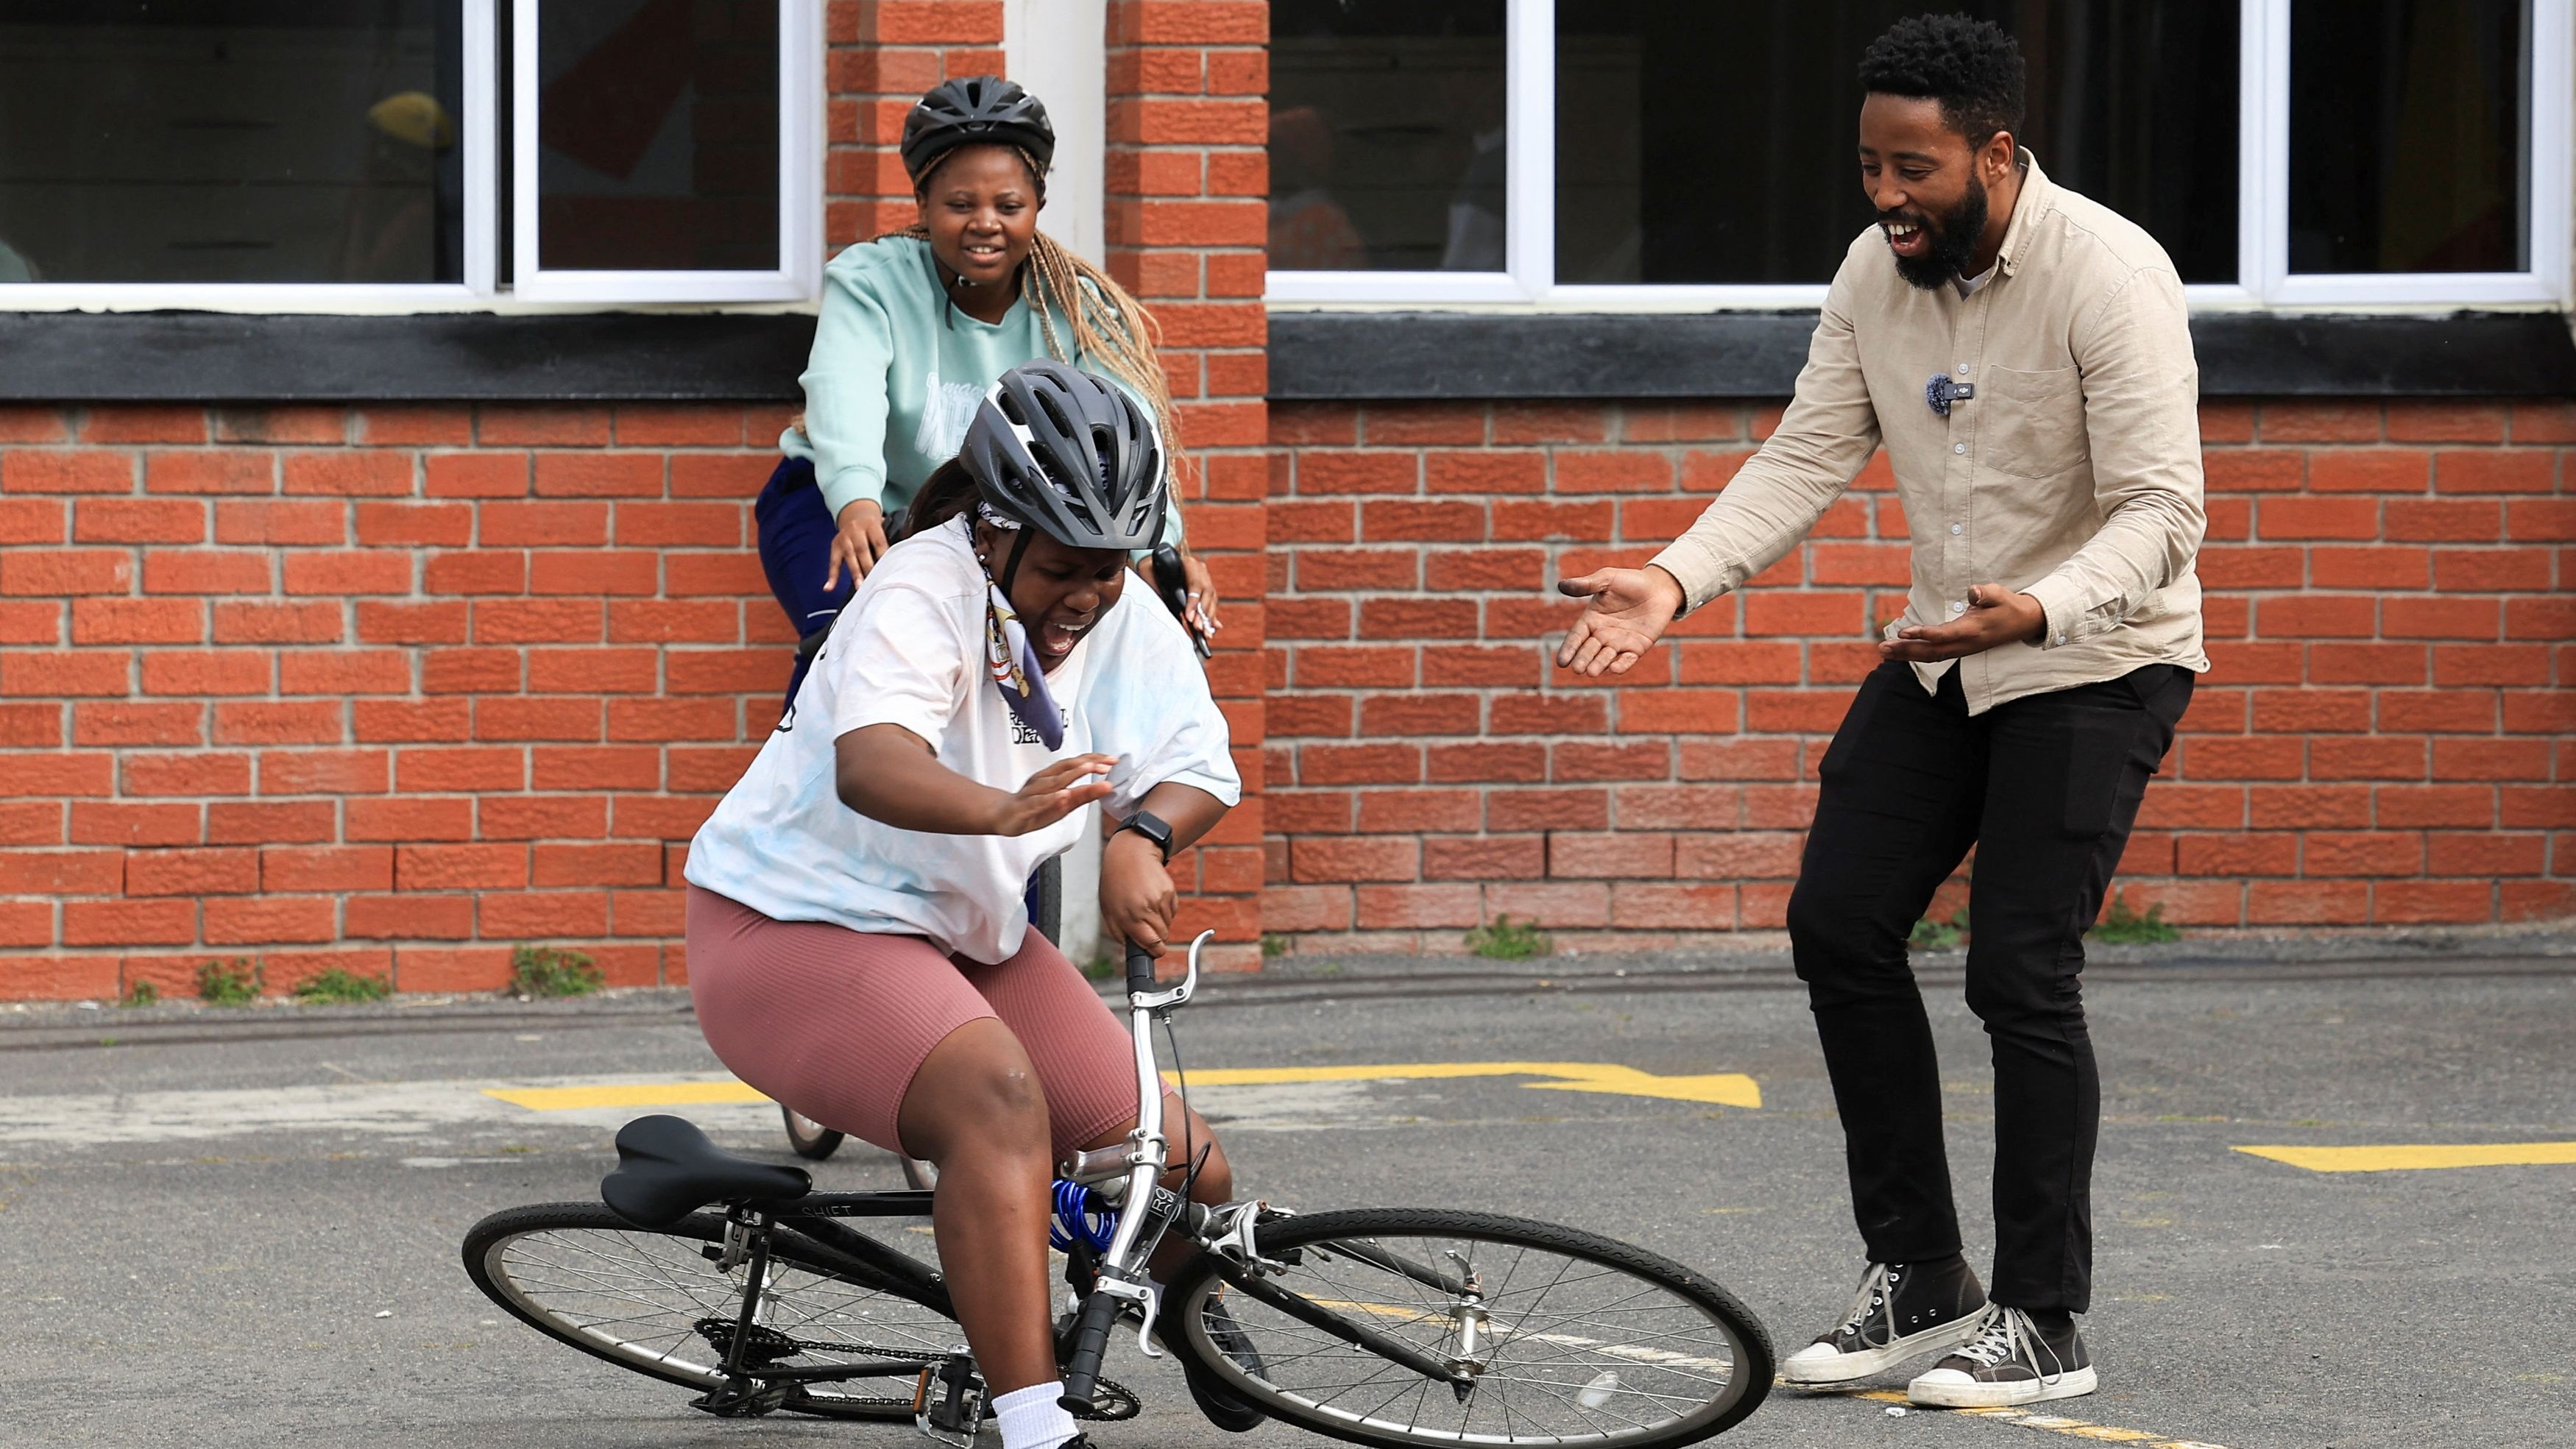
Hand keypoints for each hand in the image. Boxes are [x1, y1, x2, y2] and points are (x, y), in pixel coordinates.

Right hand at [825, 499, 890, 592]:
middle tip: (874, 583)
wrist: (855, 514)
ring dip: (854, 573)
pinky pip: (833, 562)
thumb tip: (905, 555)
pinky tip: (829, 588)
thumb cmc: (874, 528)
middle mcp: (856, 530)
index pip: (879, 541)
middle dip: (868, 567)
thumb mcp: (884, 526)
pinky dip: (831, 576)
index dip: (883, 555)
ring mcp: (844, 537)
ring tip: (859, 588)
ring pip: (849, 556)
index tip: (889, 570)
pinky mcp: (835, 545)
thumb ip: (891, 538)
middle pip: (862, 549)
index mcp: (872, 525)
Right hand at [987, 754, 1113, 836]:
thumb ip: (1083, 795)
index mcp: (1052, 777)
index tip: (1112, 759)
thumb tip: (1106, 787)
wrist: (1002, 815)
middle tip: (1107, 764)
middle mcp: (1044, 781)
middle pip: (1067, 768)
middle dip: (1088, 764)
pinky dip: (1051, 798)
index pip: (1075, 764)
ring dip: (1073, 774)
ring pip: (1054, 782)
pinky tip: (1063, 796)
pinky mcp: (1024, 807)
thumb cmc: (1033, 807)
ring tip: (1090, 769)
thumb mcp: (1062, 803)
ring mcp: (1033, 792)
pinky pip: (1038, 801)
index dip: (1094, 760)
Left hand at [1099, 828, 1178, 955]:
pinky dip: (1165, 909)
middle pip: (1163, 936)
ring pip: (1168, 924)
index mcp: (1129, 916)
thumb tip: (1134, 948)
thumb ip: (1119, 932)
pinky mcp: (1170, 891)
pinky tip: (1153, 897)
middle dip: (1157, 936)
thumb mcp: (1108, 910)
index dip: (1155, 951)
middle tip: (1146, 926)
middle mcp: (1146, 908)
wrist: (1131, 854)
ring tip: (1146, 906)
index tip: (1155, 951)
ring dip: (1160, 921)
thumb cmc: (1116, 881)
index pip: (1152, 944)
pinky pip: (1172, 911)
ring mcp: (1160, 899)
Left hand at [1131, 548, 1222, 636]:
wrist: (1155, 562)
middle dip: (1203, 614)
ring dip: (1209, 618)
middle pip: (1207, 593)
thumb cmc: (1152, 568)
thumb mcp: (1150, 575)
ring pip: (1212, 599)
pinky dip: (1211, 616)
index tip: (1189, 618)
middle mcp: (1200, 569)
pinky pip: (1211, 602)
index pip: (1195, 585)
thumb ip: (1159, 590)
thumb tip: (1169, 609)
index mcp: (1188, 563)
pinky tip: (1213, 627)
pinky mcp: (1205, 587)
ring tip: (1206, 633)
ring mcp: (1205, 577)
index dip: (1193, 603)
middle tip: (1198, 628)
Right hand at [1554, 565, 1685, 676]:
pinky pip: (1627, 659)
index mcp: (1592, 619)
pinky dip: (1621, 665)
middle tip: (1578, 669)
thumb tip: (1560, 585)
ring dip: (1599, 665)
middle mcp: (1603, 634)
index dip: (1569, 648)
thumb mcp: (1607, 579)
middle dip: (1583, 659)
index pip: (1577, 636)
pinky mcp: (1637, 648)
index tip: (1562, 662)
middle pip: (1589, 650)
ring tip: (1592, 672)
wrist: (1660, 587)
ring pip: (1606, 657)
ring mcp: (1620, 642)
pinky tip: (1614, 668)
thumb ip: (1587, 585)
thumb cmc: (1631, 581)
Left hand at [1879, 583, 2047, 661]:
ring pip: (1931, 656)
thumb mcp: (2000, 594)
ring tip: (1884, 652)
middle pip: (1931, 651)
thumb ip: (1986, 593)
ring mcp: (1962, 649)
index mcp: (1973, 630)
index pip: (1944, 635)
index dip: (1923, 634)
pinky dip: (1916, 654)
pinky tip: (1900, 652)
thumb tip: (1973, 591)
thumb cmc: (2007, 605)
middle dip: (1906, 650)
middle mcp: (1965, 643)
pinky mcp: (1959, 648)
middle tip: (1883, 648)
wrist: (2022, 622)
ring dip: (1907, 654)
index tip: (1903, 632)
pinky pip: (1935, 654)